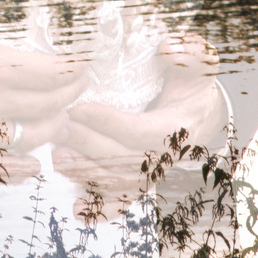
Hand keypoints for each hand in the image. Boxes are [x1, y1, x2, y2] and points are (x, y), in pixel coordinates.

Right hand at [0, 26, 89, 166]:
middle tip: (78, 85)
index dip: (77, 66)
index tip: (82, 60)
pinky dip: (23, 170)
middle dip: (71, 95)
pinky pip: (0, 173)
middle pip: (52, 107)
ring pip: (33, 142)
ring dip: (51, 128)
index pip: (57, 73)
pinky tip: (33, 165)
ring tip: (57, 117)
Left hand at [48, 34, 228, 205]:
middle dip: (87, 144)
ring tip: (59, 158)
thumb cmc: (191, 83)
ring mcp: (151, 173)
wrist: (200, 113)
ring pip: (117, 182)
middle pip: (122, 158)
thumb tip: (169, 47)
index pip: (140, 131)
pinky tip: (78, 211)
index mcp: (177, 128)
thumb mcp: (198, 61)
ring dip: (86, 173)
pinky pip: (123, 200)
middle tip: (57, 127)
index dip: (109, 123)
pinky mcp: (140, 181)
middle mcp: (164, 157)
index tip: (79, 108)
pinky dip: (102, 209)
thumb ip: (189, 52)